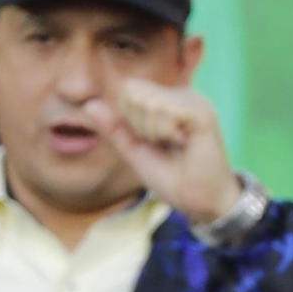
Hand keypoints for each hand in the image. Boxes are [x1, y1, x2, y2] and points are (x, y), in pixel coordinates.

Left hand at [81, 78, 240, 228]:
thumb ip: (115, 127)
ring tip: (177, 145)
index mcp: (168, 100)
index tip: (155, 141)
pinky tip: (185, 143)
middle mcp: (182, 94)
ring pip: (147, 100)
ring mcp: (194, 101)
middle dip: (140, 125)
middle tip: (166, 144)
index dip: (129, 119)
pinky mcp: (202, 112)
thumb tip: (89, 104)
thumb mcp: (135, 151)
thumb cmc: (173, 178)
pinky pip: (164, 110)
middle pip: (133, 91)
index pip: (127, 89)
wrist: (199, 201)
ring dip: (153, 131)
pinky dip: (166, 132)